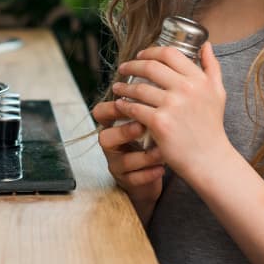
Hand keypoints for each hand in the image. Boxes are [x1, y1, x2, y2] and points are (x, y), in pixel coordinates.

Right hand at [93, 100, 164, 219]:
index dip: (111, 107)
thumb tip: (161, 82)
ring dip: (143, 156)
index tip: (131, 102)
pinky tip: (162, 168)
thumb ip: (148, 104)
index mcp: (113, 125)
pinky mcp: (127, 182)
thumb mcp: (147, 120)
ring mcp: (117, 164)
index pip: (101, 113)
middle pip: (105, 137)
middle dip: (124, 131)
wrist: (153, 171)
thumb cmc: (151, 139)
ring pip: (122, 161)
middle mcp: (111, 144)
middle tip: (143, 126)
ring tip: (161, 151)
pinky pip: (134, 179)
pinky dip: (149, 174)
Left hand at [112, 42, 229, 182]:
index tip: (140, 55)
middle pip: (150, 67)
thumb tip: (206, 45)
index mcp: (199, 79)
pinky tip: (120, 104)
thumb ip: (212, 67)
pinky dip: (124, 105)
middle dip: (132, 65)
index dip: (151, 51)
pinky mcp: (159, 122)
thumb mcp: (218, 93)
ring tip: (117, 87)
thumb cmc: (212, 126)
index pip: (170, 54)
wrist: (209, 158)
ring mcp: (172, 105)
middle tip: (123, 68)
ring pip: (139, 88)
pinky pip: (135, 108)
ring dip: (124, 86)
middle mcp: (187, 89)